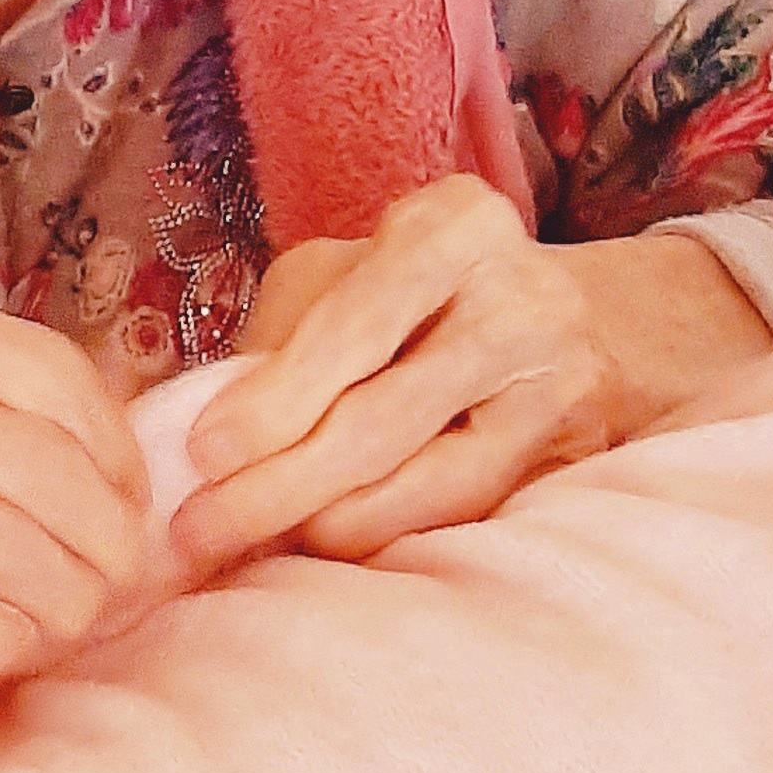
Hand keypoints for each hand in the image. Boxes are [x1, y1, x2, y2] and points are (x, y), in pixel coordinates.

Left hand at [171, 180, 772, 574]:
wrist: (574, 319)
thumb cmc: (418, 295)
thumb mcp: (347, 276)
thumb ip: (284, 338)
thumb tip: (201, 436)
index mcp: (454, 225)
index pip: (353, 324)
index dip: (275, 398)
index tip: (204, 452)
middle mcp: (519, 295)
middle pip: (384, 414)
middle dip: (279, 482)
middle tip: (199, 529)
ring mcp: (554, 381)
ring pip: (426, 479)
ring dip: (323, 523)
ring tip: (243, 547)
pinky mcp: (569, 454)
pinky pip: (460, 510)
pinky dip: (382, 532)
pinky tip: (320, 544)